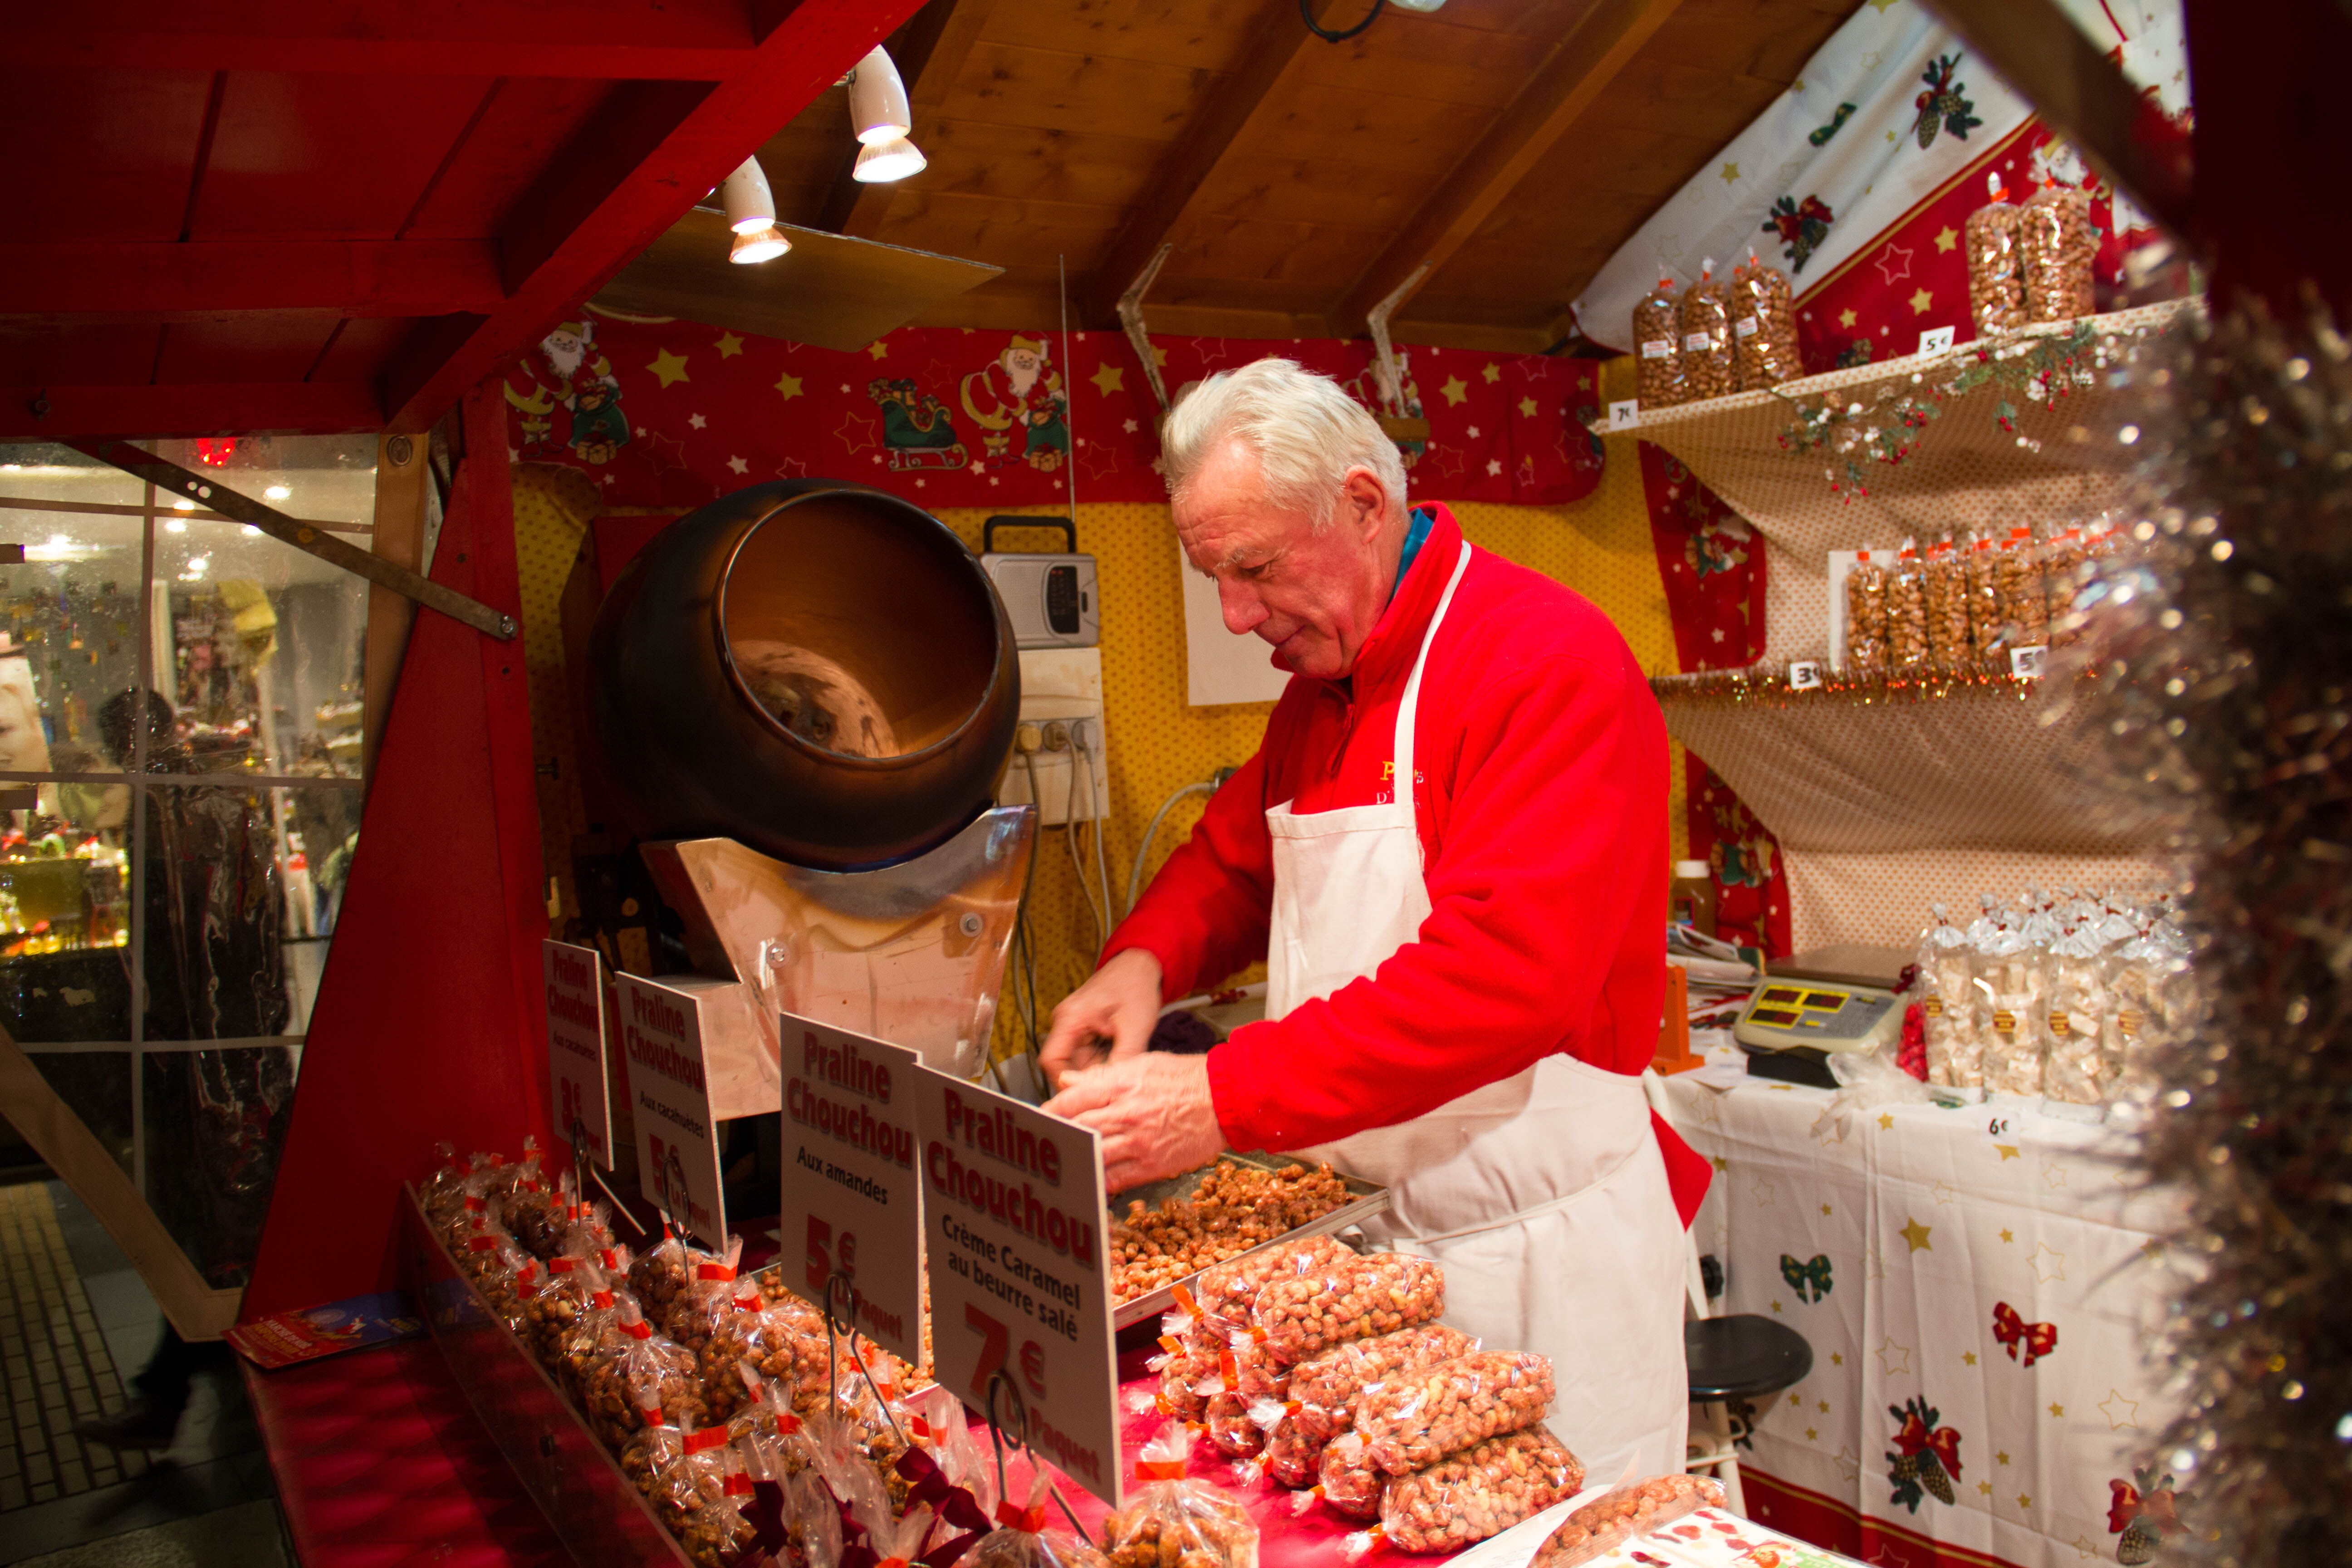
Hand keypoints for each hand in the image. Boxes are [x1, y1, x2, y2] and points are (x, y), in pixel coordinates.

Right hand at [1039, 948, 1162, 1089]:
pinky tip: (1119, 1057)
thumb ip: (1124, 1058)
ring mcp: (1074, 1027)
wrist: (1141, 966)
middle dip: (1086, 1078)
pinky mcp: (1084, 1030)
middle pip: (1064, 1065)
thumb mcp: (1135, 1026)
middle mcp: (1066, 1023)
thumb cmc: (1136, 986)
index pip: (1051, 1060)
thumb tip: (1114, 1089)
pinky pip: (1087, 1056)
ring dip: (1096, 1070)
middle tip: (1110, 1087)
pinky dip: (1102, 1062)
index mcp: (1070, 1019)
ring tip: (1120, 1068)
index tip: (1084, 1095)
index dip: (1064, 1082)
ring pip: (1077, 1063)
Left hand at [1042, 1052, 1226, 1193]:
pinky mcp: (1152, 1163)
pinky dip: (1100, 1180)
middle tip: (1040, 1143)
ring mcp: (1139, 1141)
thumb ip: (1102, 1075)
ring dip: (1074, 1159)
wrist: (1227, 1099)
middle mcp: (1127, 1113)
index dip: (1051, 1110)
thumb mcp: (1143, 1064)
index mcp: (1122, 1084)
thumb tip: (1068, 1080)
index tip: (1039, 1117)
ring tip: (1058, 1164)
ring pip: (1094, 1154)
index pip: (1074, 1098)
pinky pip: (1117, 1178)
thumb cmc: (1187, 1078)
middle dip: (1057, 1136)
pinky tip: (1088, 1180)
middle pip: (1079, 1127)